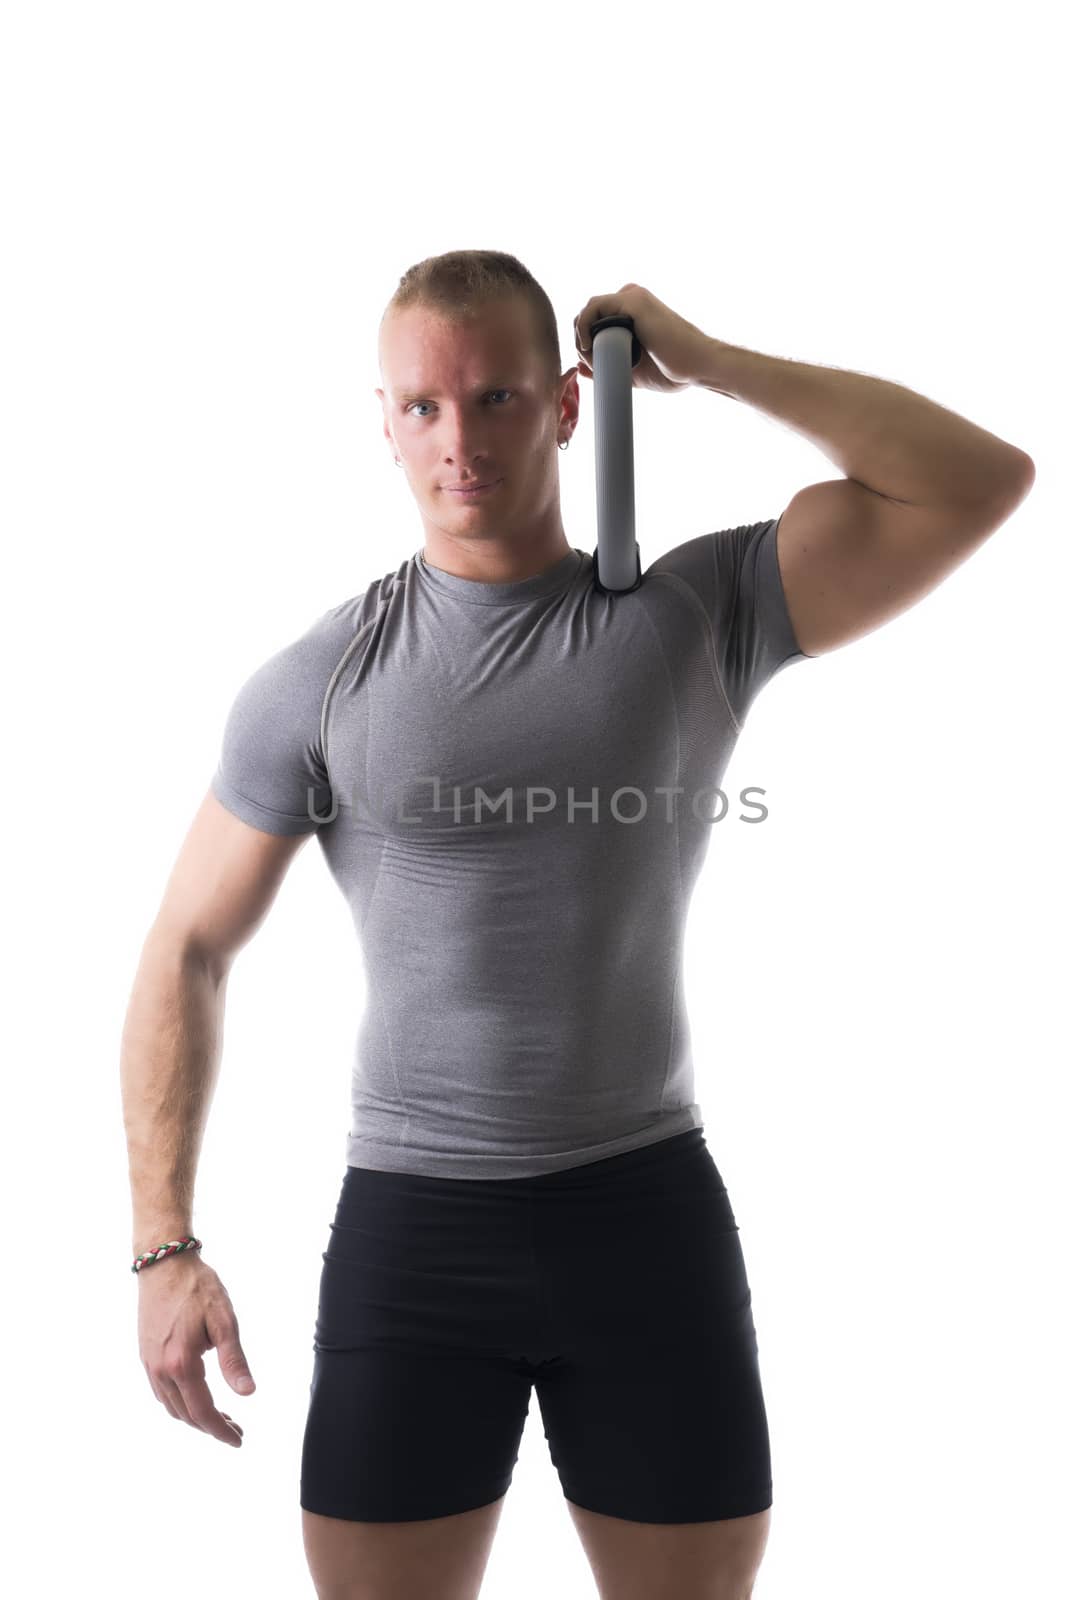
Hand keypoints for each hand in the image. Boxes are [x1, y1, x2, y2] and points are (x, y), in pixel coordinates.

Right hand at [137, 1255, 255, 1447]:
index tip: (238, 1440)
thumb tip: (248, 1393)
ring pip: (171, 1406)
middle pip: (186, 1414)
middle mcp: (160, 1370)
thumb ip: (234, 1360)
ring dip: (194, 1417)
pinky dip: (179, 1403)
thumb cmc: (198, 1287)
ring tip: (218, 1417)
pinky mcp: (145, 1355)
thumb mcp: (224, 1320)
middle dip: (211, 1427)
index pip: (203, 1411)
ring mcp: (149, 1363)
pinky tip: (194, 1397)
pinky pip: (161, 1392)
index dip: (221, 1430)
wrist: (164, 1263)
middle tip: (235, 1430)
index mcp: (182, 1364)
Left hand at [572, 283, 717, 394]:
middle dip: (582, 340)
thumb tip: (581, 368)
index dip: (586, 342)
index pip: (596, 319)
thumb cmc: (674, 369)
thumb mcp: (633, 371)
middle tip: (591, 365)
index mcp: (633, 310)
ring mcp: (633, 297)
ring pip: (589, 310)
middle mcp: (632, 298)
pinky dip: (584, 327)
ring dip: (582, 336)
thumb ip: (608, 366)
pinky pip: (594, 307)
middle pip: (590, 313)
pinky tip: (588, 346)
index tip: (591, 365)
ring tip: (593, 360)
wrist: (697, 366)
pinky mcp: (633, 301)